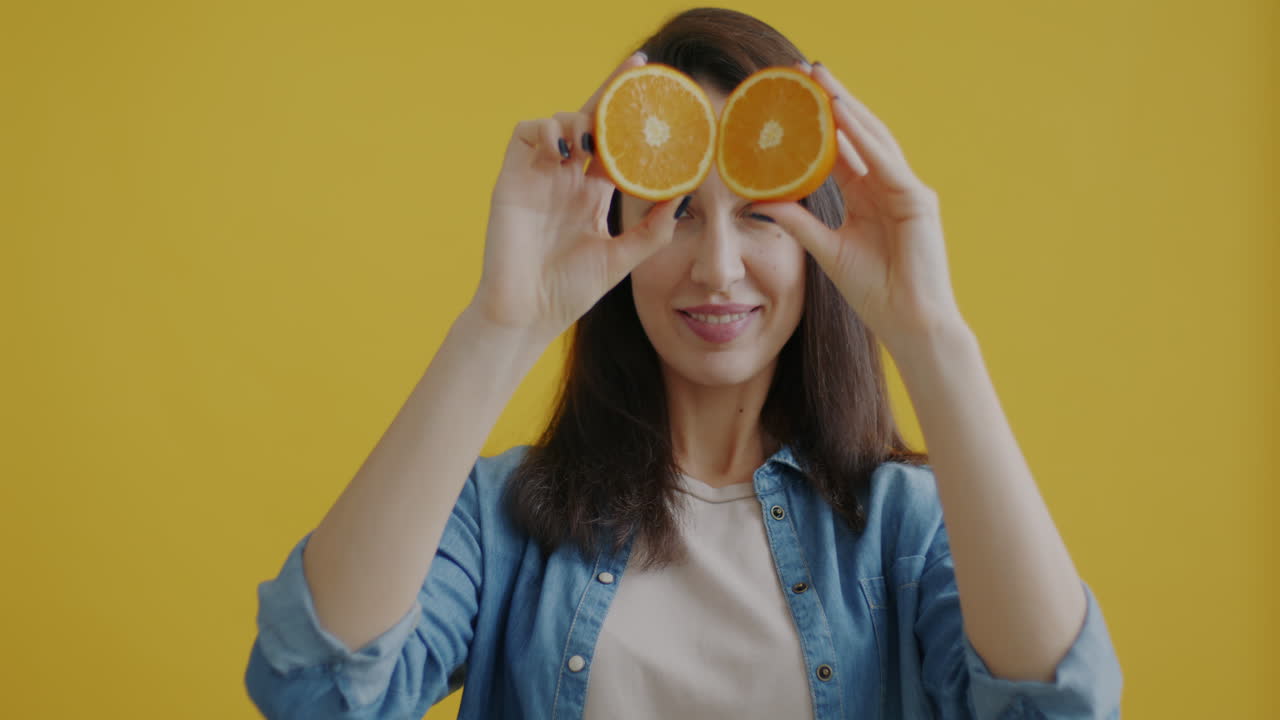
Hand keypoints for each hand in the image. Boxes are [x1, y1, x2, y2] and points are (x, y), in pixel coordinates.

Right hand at [470, 52, 686, 344]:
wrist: (527, 314)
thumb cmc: (569, 292)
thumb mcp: (622, 258)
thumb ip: (653, 230)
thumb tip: (683, 194)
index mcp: (592, 193)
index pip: (616, 142)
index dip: (632, 116)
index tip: (657, 88)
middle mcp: (567, 178)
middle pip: (590, 120)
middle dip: (611, 91)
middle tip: (636, 71)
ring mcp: (539, 176)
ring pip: (559, 120)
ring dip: (580, 117)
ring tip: (595, 136)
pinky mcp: (512, 179)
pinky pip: (525, 133)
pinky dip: (545, 128)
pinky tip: (566, 145)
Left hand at [755, 61, 963, 351]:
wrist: (908, 323)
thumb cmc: (875, 293)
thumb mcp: (826, 249)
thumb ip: (798, 221)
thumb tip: (759, 199)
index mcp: (867, 197)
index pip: (840, 149)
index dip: (818, 121)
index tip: (793, 95)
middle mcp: (888, 187)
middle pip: (859, 135)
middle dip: (834, 101)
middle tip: (807, 69)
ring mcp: (906, 191)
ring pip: (874, 140)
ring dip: (848, 109)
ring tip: (823, 80)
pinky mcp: (918, 201)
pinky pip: (887, 163)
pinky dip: (865, 140)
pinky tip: (844, 117)